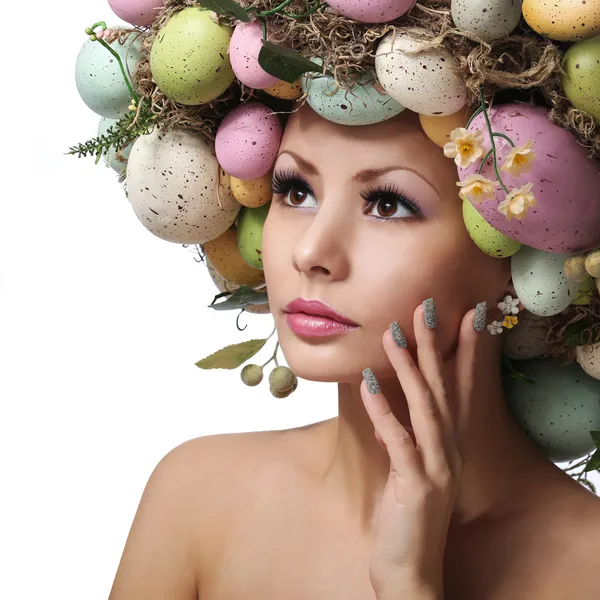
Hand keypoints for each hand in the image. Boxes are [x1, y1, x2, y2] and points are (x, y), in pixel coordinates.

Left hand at [360, 299, 483, 598]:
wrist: (412, 570)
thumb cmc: (409, 517)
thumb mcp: (409, 471)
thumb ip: (404, 438)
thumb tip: (385, 408)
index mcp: (450, 444)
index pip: (460, 388)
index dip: (465, 351)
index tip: (466, 316)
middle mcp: (451, 450)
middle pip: (444, 387)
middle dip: (435, 345)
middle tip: (425, 307)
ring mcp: (437, 467)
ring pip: (424, 407)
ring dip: (407, 368)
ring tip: (392, 334)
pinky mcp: (416, 484)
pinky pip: (398, 439)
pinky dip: (382, 410)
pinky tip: (365, 384)